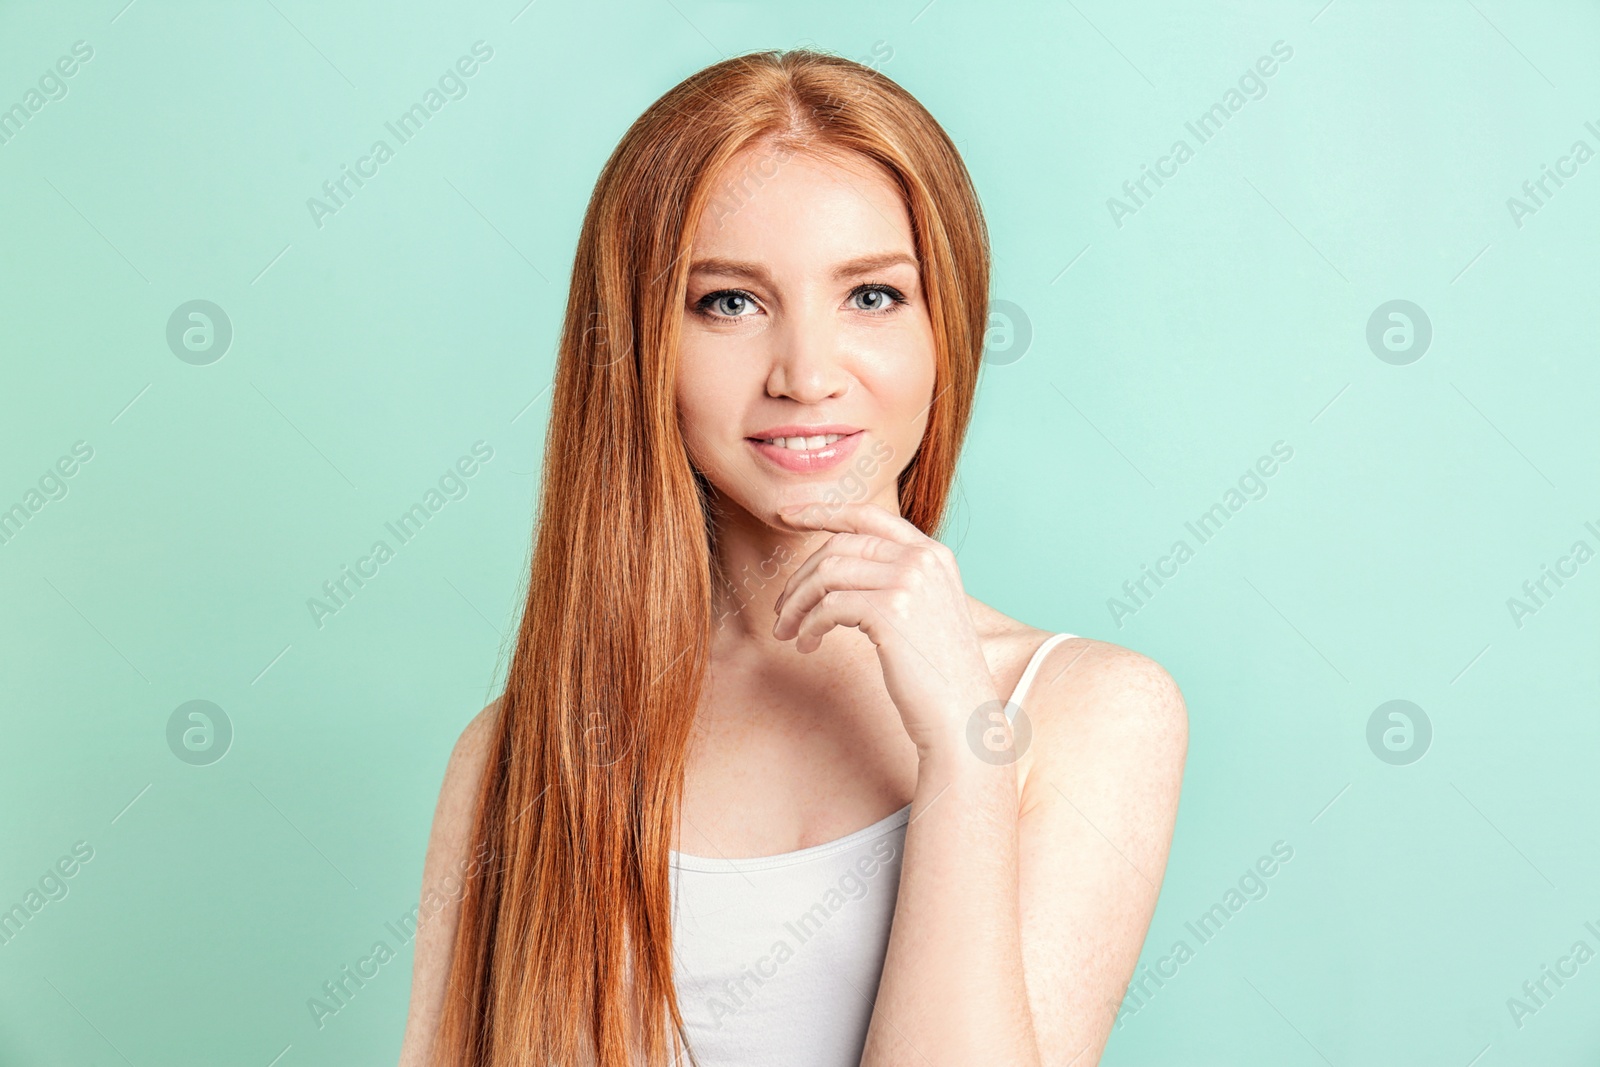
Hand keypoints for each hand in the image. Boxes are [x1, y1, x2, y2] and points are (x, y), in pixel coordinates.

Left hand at [771, 501, 999, 759]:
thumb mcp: (924, 608)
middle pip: (838, 547)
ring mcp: (908, 582)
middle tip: (781, 607)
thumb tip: (835, 567)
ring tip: (787, 630)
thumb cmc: (937, 671)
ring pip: (827, 574)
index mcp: (932, 553)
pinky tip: (807, 643)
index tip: (787, 515)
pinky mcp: (890, 612)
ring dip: (796, 603)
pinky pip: (828, 607)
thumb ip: (893, 578)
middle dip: (800, 576)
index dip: (822, 511)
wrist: (962, 713)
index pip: (867, 515)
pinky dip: (807, 625)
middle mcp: (922, 559)